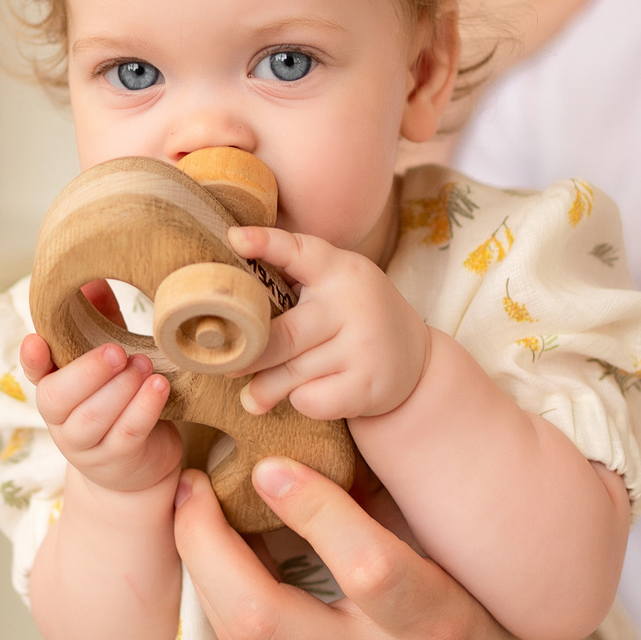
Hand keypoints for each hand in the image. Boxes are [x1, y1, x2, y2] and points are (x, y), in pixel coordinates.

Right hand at [23, 329, 180, 496]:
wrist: (137, 465)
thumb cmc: (122, 399)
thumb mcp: (110, 359)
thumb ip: (101, 321)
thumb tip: (95, 279)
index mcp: (55, 389)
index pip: (34, 374)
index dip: (32, 359)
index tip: (34, 341)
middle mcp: (61, 420)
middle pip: (57, 398)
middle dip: (87, 372)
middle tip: (116, 352)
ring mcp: (86, 446)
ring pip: (92, 419)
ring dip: (119, 389)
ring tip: (143, 366)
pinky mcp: (116, 461)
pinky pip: (126, 435)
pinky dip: (143, 409)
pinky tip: (159, 387)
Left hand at [171, 456, 634, 639]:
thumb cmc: (482, 625)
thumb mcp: (459, 572)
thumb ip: (395, 521)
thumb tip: (322, 443)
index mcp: (436, 624)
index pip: (367, 569)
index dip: (313, 510)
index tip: (270, 464)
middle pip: (262, 620)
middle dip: (208, 548)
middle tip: (191, 486)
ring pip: (238, 639)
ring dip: (202, 568)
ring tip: (191, 510)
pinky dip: (223, 598)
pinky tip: (215, 558)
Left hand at [228, 224, 430, 421]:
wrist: (415, 360)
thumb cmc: (352, 318)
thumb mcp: (335, 286)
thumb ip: (289, 286)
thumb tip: (229, 320)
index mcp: (340, 270)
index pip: (300, 251)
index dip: (267, 243)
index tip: (235, 239)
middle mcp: (353, 305)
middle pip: (284, 336)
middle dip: (247, 355)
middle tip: (225, 362)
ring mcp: (363, 347)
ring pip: (291, 374)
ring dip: (264, 386)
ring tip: (253, 393)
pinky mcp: (366, 386)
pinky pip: (310, 400)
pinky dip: (298, 400)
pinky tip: (306, 393)